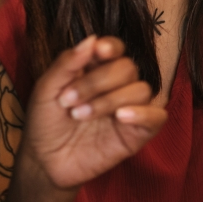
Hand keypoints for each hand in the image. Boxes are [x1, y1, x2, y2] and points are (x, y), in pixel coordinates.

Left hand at [9, 36, 165, 201]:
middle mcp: (117, 86)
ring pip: (142, 90)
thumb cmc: (45, 123)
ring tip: (82, 115)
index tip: (99, 52)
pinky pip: (157, 116)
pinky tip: (121, 117)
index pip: (116, 49)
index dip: (112, 47)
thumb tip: (92, 39)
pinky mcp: (139, 133)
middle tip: (70, 101)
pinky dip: (143, 113)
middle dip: (98, 82)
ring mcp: (130, 109)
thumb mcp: (46, 89)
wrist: (45, 162)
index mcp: (96, 70)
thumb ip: (67, 64)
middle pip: (128, 68)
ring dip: (110, 100)